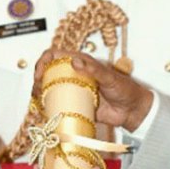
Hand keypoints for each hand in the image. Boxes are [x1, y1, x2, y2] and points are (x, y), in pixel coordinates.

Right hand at [33, 49, 153, 131]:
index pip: (55, 55)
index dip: (44, 61)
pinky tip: (46, 113)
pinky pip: (58, 105)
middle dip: (38, 80)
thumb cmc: (125, 89)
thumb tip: (75, 61)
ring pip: (50, 89)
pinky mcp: (76, 105)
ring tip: (39, 102)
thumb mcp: (110, 77)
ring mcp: (74, 91)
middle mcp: (74, 75)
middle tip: (37, 90)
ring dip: (41, 94)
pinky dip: (49, 109)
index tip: (40, 73)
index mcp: (81, 63)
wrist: (132, 111)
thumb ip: (94, 69)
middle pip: (48, 73)